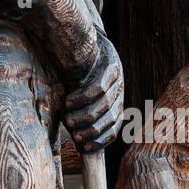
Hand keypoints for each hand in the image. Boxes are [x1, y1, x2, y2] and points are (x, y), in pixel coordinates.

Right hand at [64, 35, 123, 151]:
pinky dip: (82, 98)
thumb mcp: (81, 98)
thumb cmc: (80, 76)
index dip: (99, 140)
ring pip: (104, 104)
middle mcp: (120, 93)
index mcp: (116, 104)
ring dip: (84, 115)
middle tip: (72, 134)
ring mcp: (119, 80)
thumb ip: (80, 116)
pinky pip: (98, 87)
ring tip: (67, 118)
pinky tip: (69, 101)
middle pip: (110, 118)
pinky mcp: (112, 66)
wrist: (87, 41)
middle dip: (91, 129)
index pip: (114, 129)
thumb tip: (76, 142)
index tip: (82, 147)